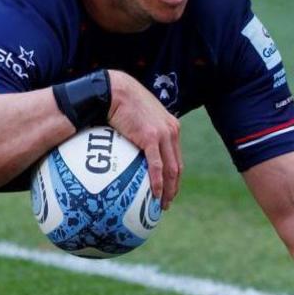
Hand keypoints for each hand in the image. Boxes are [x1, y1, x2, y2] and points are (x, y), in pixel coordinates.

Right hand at [104, 69, 181, 208]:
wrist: (116, 90)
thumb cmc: (121, 101)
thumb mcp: (137, 115)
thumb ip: (140, 130)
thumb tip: (129, 146)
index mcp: (170, 126)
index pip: (176, 156)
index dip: (174, 175)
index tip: (169, 188)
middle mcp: (171, 131)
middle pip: (177, 166)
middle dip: (174, 186)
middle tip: (167, 202)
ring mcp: (163, 134)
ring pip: (170, 169)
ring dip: (168, 189)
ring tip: (161, 205)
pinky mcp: (151, 138)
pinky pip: (156, 166)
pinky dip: (157, 182)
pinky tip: (155, 194)